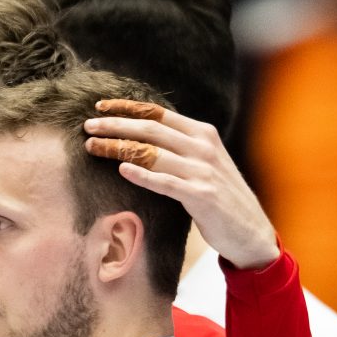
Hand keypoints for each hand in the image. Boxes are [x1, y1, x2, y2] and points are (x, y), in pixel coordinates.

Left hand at [84, 99, 278, 270]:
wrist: (250, 230)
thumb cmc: (220, 199)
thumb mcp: (203, 165)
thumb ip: (180, 149)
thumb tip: (144, 140)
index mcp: (202, 134)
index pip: (158, 113)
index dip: (126, 108)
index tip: (99, 106)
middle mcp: (203, 147)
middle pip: (151, 129)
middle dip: (115, 125)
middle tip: (87, 126)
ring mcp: (203, 171)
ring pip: (153, 153)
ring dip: (119, 147)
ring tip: (92, 147)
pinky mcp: (201, 196)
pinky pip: (166, 182)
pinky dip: (143, 175)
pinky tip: (122, 170)